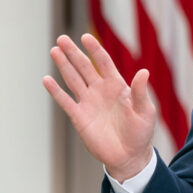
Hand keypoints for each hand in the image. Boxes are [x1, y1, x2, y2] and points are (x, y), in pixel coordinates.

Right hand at [42, 33, 155, 180]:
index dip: (95, 49)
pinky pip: (65, 101)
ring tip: (54, 50)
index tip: (86, 37)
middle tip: (62, 38)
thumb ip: (140, 92)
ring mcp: (88, 102)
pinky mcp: (79, 117)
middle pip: (84, 67)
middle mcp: (100, 90)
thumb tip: (144, 71)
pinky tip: (47, 79)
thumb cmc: (140, 133)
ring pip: (73, 79)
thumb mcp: (145, 111)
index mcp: (117, 86)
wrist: (129, 156)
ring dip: (64, 65)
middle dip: (73, 52)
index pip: (103, 62)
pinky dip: (56, 91)